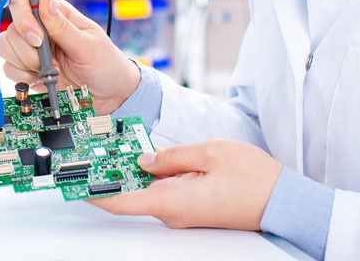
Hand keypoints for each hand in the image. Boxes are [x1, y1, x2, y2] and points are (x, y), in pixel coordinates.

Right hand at [0, 0, 139, 114]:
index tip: (38, 39)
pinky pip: (9, 69)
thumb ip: (64, 27)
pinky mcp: (28, 70)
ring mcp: (32, 50)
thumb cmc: (106, 65)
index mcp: (57, 15)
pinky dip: (23, 78)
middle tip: (51, 63)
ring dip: (26, 64)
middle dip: (28, 50)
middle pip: (12, 28)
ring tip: (50, 72)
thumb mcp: (89, 46)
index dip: (23, 17)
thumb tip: (45, 1)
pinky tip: (42, 80)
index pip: (25, 1)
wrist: (109, 96)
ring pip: (6, 48)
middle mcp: (41, 30)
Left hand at [86, 139, 282, 229]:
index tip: (73, 179)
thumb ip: (170, 155)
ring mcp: (183, 213)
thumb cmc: (255, 180)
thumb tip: (144, 157)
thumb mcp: (209, 152)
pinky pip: (166, 191)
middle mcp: (173, 213)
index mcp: (171, 202)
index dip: (91, 191)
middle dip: (112, 172)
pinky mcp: (193, 208)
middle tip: (94, 149)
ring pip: (149, 190)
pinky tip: (152, 157)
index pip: (118, 202)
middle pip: (131, 194)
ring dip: (134, 171)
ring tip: (120, 146)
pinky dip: (154, 175)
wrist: (286, 202)